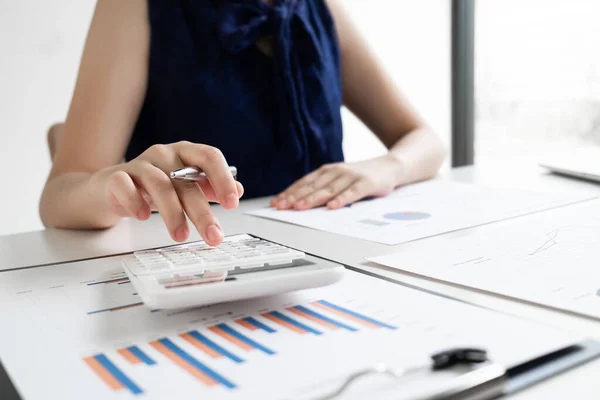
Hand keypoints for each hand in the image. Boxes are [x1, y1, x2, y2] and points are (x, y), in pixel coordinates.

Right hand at [97, 141, 242, 244]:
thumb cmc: (155, 185)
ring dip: (173, 214)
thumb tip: (239, 190)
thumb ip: (210, 187)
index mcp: (185, 152)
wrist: (113, 187)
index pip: (209, 157)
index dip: (222, 179)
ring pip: (160, 185)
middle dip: (202, 212)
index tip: (232, 203)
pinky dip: (134, 201)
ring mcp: (139, 164)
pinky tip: (142, 216)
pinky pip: (125, 186)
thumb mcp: (185, 185)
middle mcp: (164, 154)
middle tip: (213, 235)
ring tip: (181, 235)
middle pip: (187, 181)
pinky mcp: (116, 178)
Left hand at [270, 155, 401, 210]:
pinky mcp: (366, 183)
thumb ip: (322, 188)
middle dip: (295, 197)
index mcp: (327, 171)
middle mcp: (336, 172)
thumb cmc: (361, 177)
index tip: (276, 202)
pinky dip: (341, 199)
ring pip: (328, 189)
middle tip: (281, 206)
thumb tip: (298, 201)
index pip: (304, 183)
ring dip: (312, 199)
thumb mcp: (339, 179)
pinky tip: (332, 207)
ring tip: (299, 207)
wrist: (390, 166)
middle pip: (312, 186)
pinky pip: (352, 193)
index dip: (289, 192)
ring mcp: (351, 177)